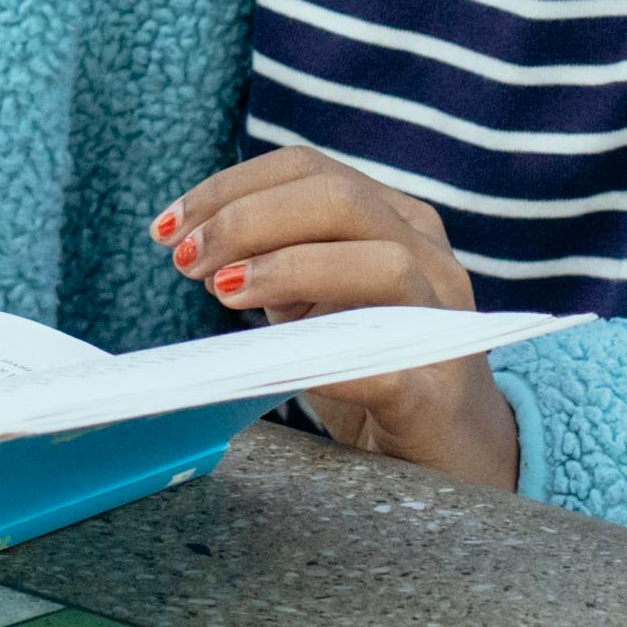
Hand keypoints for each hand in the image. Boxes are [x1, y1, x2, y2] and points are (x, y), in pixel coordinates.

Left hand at [148, 148, 519, 488]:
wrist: (456, 456)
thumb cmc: (377, 370)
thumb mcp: (321, 303)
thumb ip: (280, 264)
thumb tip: (197, 245)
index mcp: (395, 222)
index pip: (308, 170)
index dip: (231, 187)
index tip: (169, 226)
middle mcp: (429, 257)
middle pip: (340, 198)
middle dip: (249, 219)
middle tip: (189, 261)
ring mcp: (443, 322)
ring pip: (382, 262)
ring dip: (289, 268)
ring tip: (223, 293)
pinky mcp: (442, 391)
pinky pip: (388, 362)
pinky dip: (326, 357)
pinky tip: (273, 363)